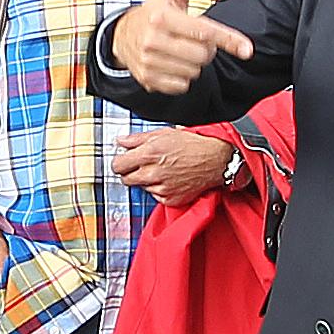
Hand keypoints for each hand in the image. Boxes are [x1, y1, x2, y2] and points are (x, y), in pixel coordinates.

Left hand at [111, 125, 234, 202]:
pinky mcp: (170, 199)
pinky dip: (159, 189)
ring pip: (141, 187)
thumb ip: (137, 139)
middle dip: (130, 173)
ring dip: (147, 180)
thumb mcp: (163, 134)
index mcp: (149, 154)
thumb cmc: (192, 144)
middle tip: (142, 166)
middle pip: (126, 179)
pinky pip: (155, 196)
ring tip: (162, 170)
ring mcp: (161, 188)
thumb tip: (120, 141)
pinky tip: (170, 179)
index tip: (124, 161)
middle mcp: (153, 173)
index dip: (120, 163)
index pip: (118, 165)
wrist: (215, 160)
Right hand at [113, 0, 251, 96]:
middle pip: (203, 55)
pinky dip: (183, 77)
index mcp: (162, 17)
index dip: (229, 40)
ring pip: (194, 72)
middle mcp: (154, 40)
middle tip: (195, 40)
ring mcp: (149, 61)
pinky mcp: (148, 79)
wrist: (121, 37)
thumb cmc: (153, 14)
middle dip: (207, 50)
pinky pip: (181, 85)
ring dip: (194, 64)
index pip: (204, 30)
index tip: (247, 50)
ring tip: (182, 51)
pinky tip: (173, 64)